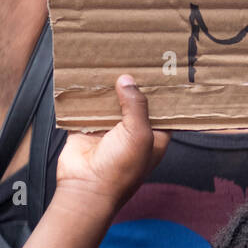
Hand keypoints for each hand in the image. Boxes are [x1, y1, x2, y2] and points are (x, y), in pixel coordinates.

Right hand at [56, 76, 168, 211]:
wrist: (86, 189)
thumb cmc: (120, 171)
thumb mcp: (139, 134)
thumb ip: (137, 105)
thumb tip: (128, 81)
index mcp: (153, 136)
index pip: (162, 109)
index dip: (161, 92)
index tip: (160, 70)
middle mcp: (132, 132)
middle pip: (134, 101)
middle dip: (132, 84)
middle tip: (132, 59)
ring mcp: (109, 130)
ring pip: (110, 102)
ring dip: (108, 88)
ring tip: (109, 63)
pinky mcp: (87, 129)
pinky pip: (87, 107)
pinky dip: (86, 95)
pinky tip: (87, 78)